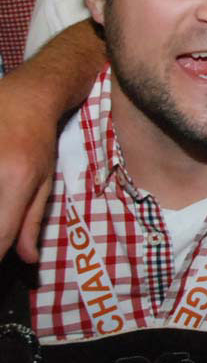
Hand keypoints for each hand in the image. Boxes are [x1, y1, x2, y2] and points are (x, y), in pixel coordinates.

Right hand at [0, 77, 58, 261]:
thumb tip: (28, 259)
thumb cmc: (38, 141)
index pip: (0, 236)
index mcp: (16, 179)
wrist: (23, 98)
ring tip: (8, 200)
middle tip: (7, 226)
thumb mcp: (45, 181)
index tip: (0, 264)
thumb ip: (33, 221)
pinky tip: (1, 196)